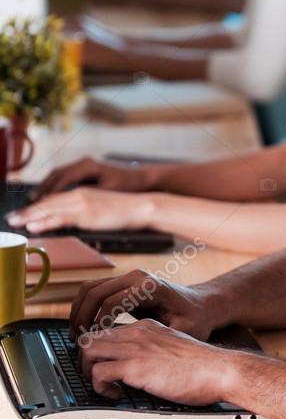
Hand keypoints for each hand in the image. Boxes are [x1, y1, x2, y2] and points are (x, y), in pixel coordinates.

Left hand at [6, 186, 152, 233]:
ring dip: (29, 216)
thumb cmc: (123, 210)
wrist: (140, 206)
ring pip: (49, 209)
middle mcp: (78, 195)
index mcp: (81, 193)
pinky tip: (33, 226)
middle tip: (10, 218)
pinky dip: (44, 222)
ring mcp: (81, 203)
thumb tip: (71, 220)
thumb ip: (83, 213)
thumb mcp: (99, 209)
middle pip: (47, 202)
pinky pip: (60, 218)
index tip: (22, 213)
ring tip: (14, 222)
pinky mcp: (86, 214)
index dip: (36, 206)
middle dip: (27, 211)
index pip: (53, 199)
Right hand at [35, 156, 153, 197]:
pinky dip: (55, 185)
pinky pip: (65, 176)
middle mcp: (84, 162)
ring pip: (58, 175)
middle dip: (42, 190)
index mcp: (88, 166)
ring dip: (46, 187)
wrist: (144, 177)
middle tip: (29, 204)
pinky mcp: (87, 169)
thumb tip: (69, 204)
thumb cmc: (128, 185)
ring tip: (34, 200)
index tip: (37, 205)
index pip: (62, 180)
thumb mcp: (109, 192)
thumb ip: (89, 197)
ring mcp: (85, 164)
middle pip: (56, 175)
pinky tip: (49, 195)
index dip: (49, 193)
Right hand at [70, 268, 220, 342]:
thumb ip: (159, 336)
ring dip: (79, 311)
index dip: (97, 325)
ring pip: (90, 288)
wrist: (202, 304)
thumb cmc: (196, 319)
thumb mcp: (183, 330)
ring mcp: (129, 277)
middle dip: (81, 317)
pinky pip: (95, 290)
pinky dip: (85, 307)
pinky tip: (85, 327)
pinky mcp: (124, 283)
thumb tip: (133, 349)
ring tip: (77, 335)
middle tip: (76, 341)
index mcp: (149, 287)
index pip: (111, 302)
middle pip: (94, 291)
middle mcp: (136, 277)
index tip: (92, 344)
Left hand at [80, 319, 237, 403]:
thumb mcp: (175, 349)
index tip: (104, 366)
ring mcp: (134, 348)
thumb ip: (156, 352)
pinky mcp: (134, 366)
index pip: (109, 330)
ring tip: (103, 385)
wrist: (218, 369)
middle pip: (91, 337)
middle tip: (96, 377)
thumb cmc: (204, 366)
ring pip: (87, 350)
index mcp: (147, 327)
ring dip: (87, 371)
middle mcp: (137, 332)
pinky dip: (99, 386)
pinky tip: (116, 394)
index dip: (101, 350)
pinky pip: (97, 372)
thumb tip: (145, 370)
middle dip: (86, 359)